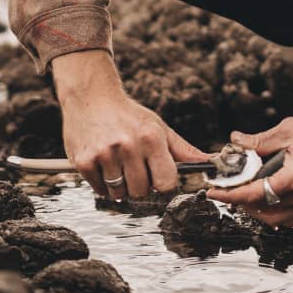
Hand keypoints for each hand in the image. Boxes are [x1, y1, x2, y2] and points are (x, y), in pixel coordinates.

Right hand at [51, 50, 209, 201]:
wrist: (91, 97)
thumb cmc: (129, 115)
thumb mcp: (158, 127)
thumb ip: (182, 149)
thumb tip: (207, 162)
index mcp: (151, 138)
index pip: (166, 183)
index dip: (162, 183)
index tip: (157, 176)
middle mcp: (129, 146)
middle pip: (141, 192)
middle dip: (139, 185)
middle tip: (133, 167)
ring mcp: (105, 154)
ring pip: (119, 194)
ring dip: (119, 186)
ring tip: (117, 164)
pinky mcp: (84, 161)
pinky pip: (99, 190)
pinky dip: (102, 184)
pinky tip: (103, 164)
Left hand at [205, 107, 292, 226]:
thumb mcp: (291, 129)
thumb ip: (261, 141)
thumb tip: (237, 141)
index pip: (254, 195)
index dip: (230, 195)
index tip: (214, 192)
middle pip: (265, 213)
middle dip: (243, 205)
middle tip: (229, 190)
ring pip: (279, 219)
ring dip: (260, 210)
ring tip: (248, 193)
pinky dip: (278, 210)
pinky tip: (272, 195)